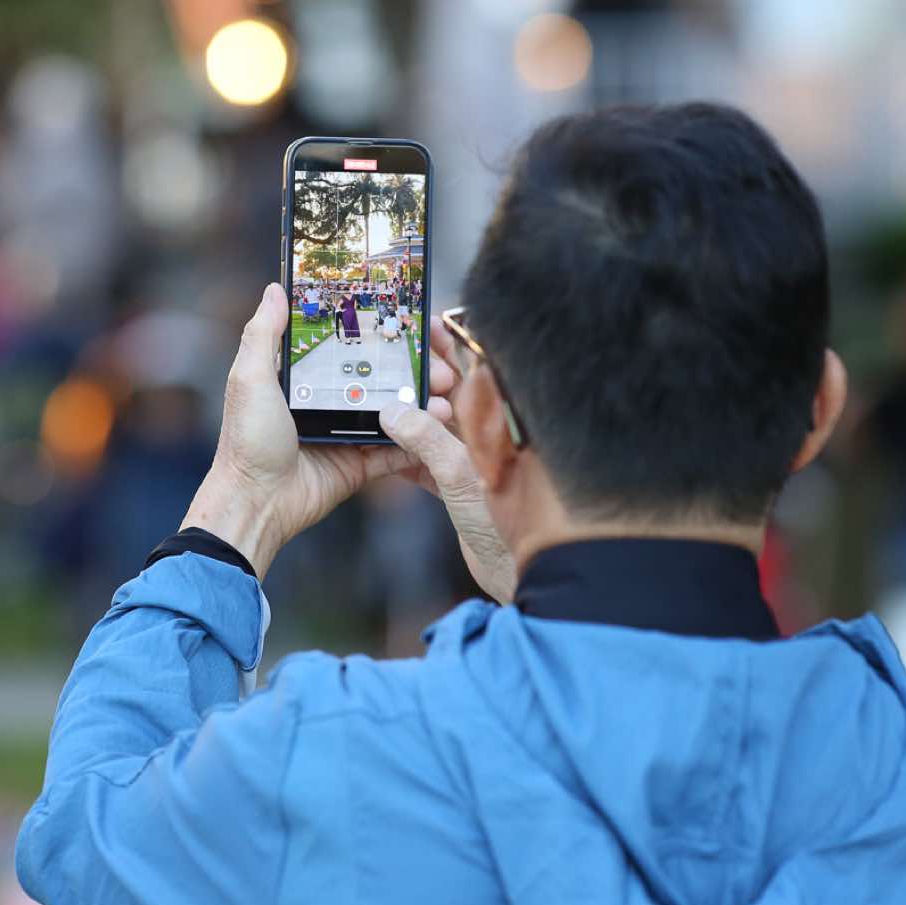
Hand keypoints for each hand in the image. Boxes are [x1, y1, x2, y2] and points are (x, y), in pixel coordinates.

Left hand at [182, 284, 416, 575]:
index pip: (347, 345)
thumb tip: (274, 290)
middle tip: (439, 363)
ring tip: (445, 393)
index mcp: (303, 378)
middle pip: (380, 376)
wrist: (257, 503)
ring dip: (422, 402)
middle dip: (413, 368)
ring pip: (394, 411)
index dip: (377, 332)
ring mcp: (345, 432)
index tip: (409, 318)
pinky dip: (417, 439)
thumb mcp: (250, 379)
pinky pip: (394, 449)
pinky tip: (438, 425)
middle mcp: (327, 400)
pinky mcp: (359, 463)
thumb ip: (263, 334)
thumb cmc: (247, 440)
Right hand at [378, 337, 516, 603]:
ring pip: (436, 426)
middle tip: (392, 353)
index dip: (452, 344)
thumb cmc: (512, 525)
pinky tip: (381, 442)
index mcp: (502, 423)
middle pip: (453, 393)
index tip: (426, 324)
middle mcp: (491, 438)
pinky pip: (426, 461)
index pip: (476, 370)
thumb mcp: (461, 478)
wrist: (526, 579)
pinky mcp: (460, 488)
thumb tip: (392, 411)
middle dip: (423, 373)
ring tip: (379, 391)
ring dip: (410, 413)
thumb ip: (426, 442)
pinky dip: (405, 453)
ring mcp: (475, 462)